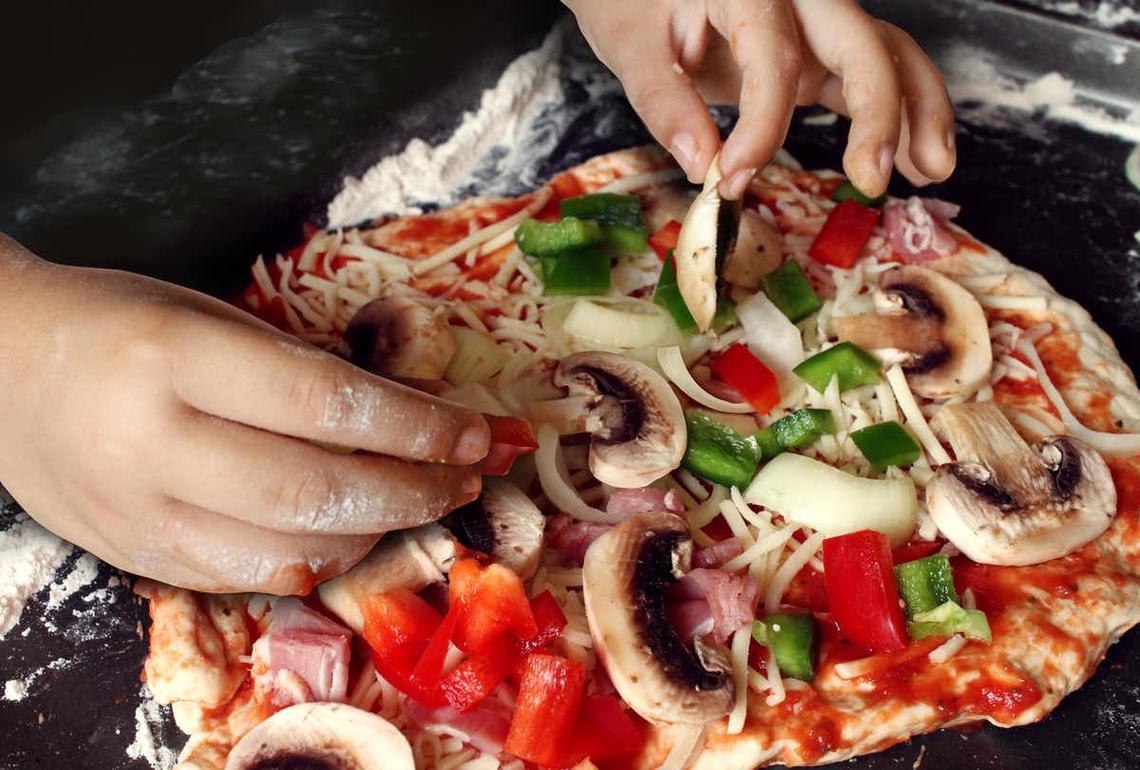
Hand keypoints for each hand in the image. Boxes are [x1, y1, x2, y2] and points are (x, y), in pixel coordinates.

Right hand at [0, 235, 487, 593]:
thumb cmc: (117, 324)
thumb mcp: (211, 316)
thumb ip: (303, 369)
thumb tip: (416, 413)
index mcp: (174, 356)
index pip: (327, 404)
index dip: (416, 426)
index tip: (473, 433)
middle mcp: (152, 442)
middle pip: (318, 491)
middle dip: (413, 490)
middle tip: (463, 477)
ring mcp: (138, 513)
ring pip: (289, 550)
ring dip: (376, 534)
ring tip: (418, 503)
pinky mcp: (135, 556)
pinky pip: (247, 576)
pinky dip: (316, 559)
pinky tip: (352, 532)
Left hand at [566, 0, 955, 197]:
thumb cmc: (633, 3)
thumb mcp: (631, 47)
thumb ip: (665, 102)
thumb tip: (701, 164)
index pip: (772, 56)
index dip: (759, 124)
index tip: (730, 179)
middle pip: (861, 42)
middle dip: (879, 111)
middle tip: (873, 178)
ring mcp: (817, 21)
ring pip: (887, 53)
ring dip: (917, 111)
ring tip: (932, 170)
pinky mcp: (821, 49)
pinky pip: (874, 72)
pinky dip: (900, 115)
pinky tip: (916, 160)